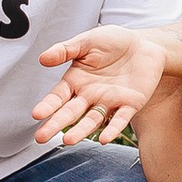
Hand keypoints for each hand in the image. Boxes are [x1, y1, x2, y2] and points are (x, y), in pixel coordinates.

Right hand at [33, 27, 167, 147]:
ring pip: (92, 120)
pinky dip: (112, 129)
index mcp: (77, 81)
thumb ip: (65, 50)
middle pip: (70, 113)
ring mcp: (109, 102)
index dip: (48, 105)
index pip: (58, 97)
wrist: (144, 44)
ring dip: (81, 130)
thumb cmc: (114, 41)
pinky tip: (103, 139)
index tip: (37, 114)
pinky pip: (120, 119)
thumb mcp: (87, 41)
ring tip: (69, 140)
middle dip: (56, 124)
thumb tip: (42, 58)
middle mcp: (90, 95)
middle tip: (41, 137)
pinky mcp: (130, 104)